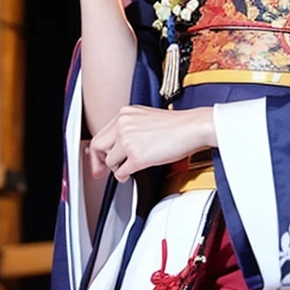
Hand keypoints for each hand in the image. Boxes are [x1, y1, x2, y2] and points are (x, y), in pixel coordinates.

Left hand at [88, 106, 216, 182]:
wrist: (192, 127)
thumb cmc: (176, 125)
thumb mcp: (146, 118)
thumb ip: (129, 128)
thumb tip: (117, 144)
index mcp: (125, 113)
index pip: (101, 133)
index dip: (98, 150)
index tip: (97, 158)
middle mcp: (123, 124)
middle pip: (98, 146)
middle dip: (97, 162)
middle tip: (100, 171)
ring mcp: (128, 140)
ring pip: (110, 161)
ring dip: (116, 168)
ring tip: (125, 169)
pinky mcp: (137, 156)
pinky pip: (121, 172)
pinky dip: (123, 176)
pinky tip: (129, 174)